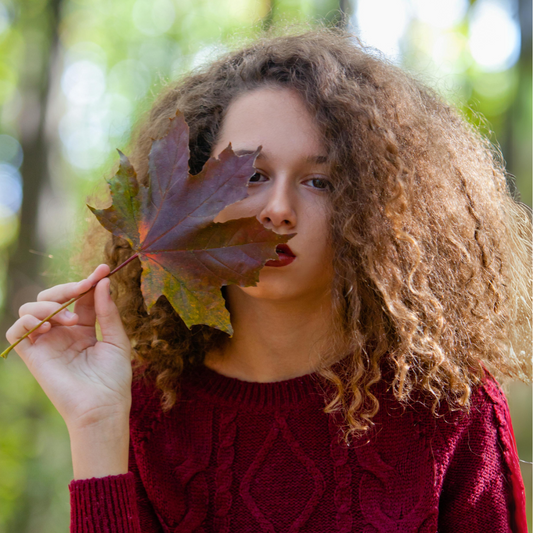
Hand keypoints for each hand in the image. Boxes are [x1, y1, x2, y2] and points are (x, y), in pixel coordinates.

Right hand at [5, 264, 132, 431]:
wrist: (102, 408)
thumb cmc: (113, 378)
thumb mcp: (118, 340)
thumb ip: (108, 312)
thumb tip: (102, 282)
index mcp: (85, 328)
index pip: (81, 296)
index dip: (90, 280)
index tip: (104, 268)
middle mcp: (63, 332)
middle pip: (53, 296)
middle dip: (69, 287)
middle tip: (85, 286)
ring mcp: (46, 342)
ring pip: (31, 307)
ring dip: (50, 304)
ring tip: (72, 319)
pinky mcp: (32, 355)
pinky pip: (16, 329)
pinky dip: (29, 320)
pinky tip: (51, 326)